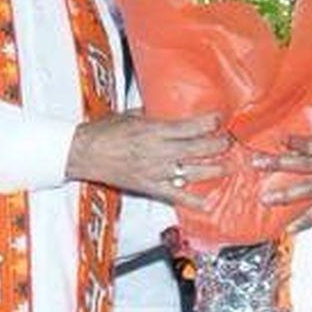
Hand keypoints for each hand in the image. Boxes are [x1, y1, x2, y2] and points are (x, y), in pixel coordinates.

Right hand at [65, 111, 230, 208]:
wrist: (82, 154)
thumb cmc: (103, 132)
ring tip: (228, 166)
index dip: (209, 123)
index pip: (190, 127)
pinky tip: (206, 202)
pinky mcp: (148, 187)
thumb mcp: (130, 115)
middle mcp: (158, 151)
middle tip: (229, 142)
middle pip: (197, 149)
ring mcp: (154, 171)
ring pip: (191, 172)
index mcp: (154, 130)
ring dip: (213, 170)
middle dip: (217, 145)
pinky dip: (191, 200)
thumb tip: (167, 108)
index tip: (220, 119)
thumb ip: (152, 114)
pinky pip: (174, 195)